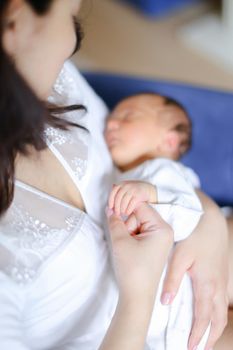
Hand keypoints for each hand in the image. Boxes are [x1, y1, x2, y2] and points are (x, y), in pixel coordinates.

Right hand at [107, 202, 172, 297]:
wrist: (137, 297)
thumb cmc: (132, 269)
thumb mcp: (120, 241)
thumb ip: (115, 221)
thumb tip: (111, 208)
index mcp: (162, 228)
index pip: (140, 206)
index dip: (124, 209)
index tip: (114, 216)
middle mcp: (164, 231)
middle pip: (140, 215)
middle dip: (127, 225)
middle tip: (125, 241)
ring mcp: (160, 239)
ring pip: (138, 224)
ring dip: (128, 232)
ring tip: (127, 249)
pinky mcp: (155, 246)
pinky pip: (140, 233)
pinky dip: (131, 238)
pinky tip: (129, 251)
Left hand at [108, 181, 156, 215]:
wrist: (146, 188)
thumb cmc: (132, 191)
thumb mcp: (124, 190)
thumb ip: (116, 195)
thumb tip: (108, 206)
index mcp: (121, 184)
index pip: (113, 192)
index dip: (110, 200)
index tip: (110, 208)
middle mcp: (126, 186)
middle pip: (118, 197)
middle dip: (116, 207)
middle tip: (117, 213)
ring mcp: (132, 189)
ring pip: (124, 201)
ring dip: (122, 209)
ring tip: (122, 214)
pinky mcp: (138, 194)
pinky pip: (132, 203)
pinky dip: (128, 209)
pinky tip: (127, 213)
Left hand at [161, 194, 228, 349]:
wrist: (210, 221)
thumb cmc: (193, 237)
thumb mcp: (180, 256)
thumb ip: (173, 279)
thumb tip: (165, 302)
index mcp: (207, 283)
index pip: (204, 317)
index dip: (198, 335)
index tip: (190, 348)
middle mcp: (218, 286)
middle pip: (218, 320)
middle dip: (210, 337)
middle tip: (199, 349)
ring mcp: (223, 281)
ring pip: (223, 311)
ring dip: (215, 327)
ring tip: (205, 338)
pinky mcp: (222, 275)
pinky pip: (223, 300)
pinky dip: (217, 313)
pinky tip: (209, 313)